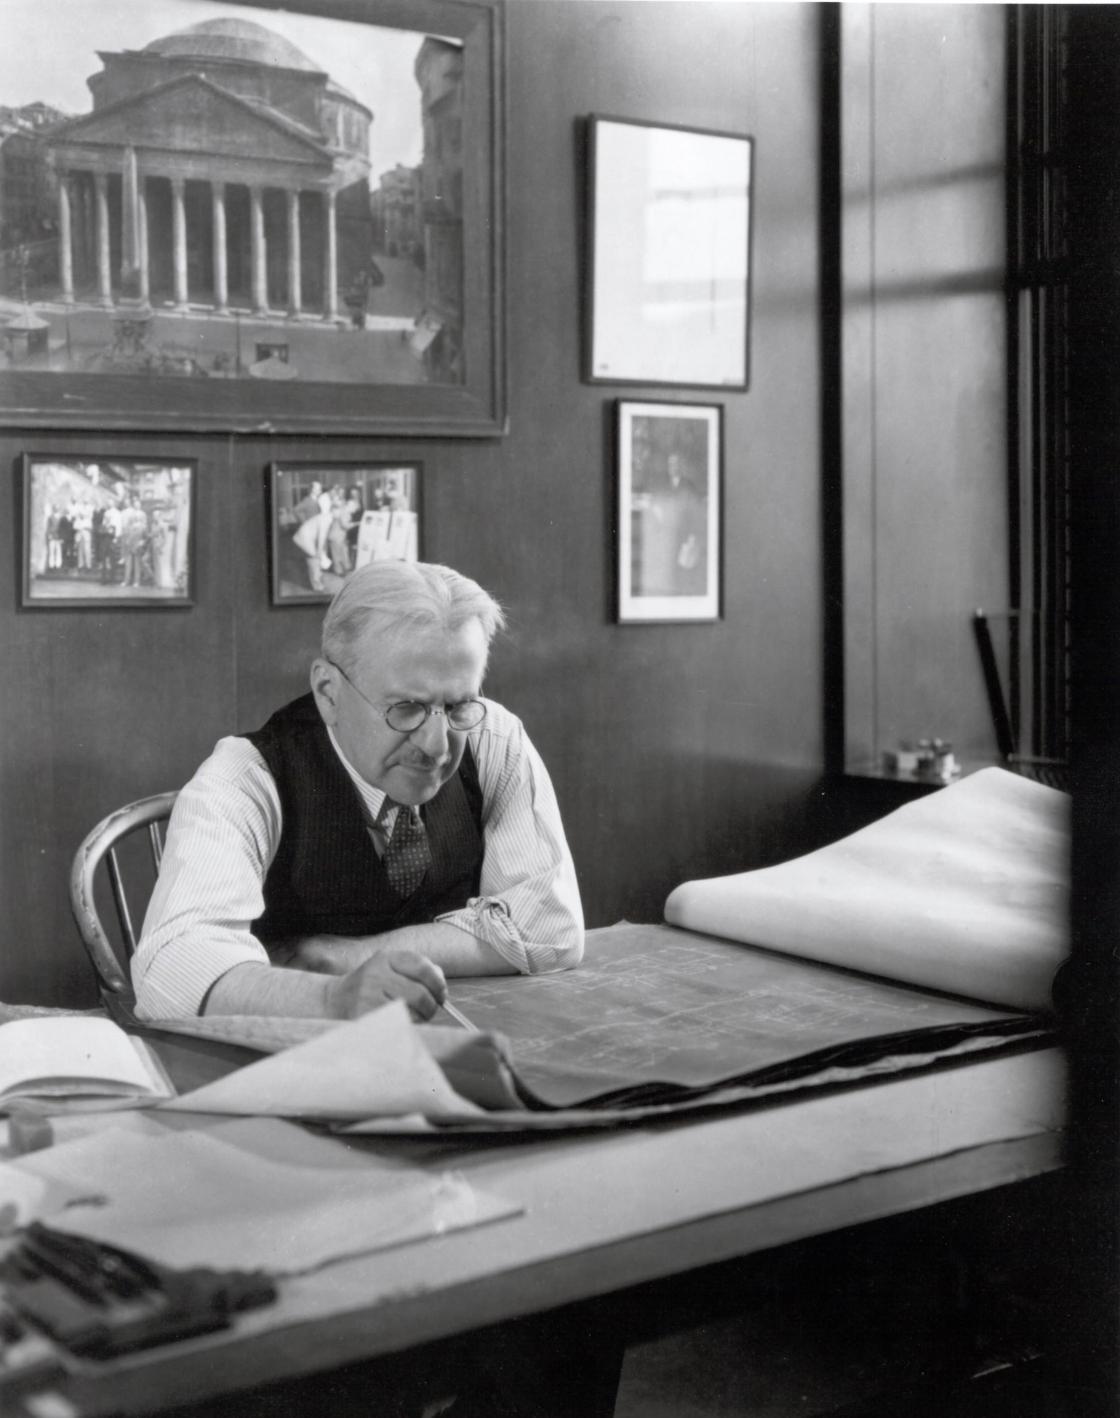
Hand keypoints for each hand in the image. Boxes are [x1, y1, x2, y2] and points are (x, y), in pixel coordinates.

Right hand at [327, 950, 446, 1021]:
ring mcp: (367, 996)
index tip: (441, 993)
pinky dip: (406, 1026)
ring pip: (410, 1012)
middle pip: (419, 993)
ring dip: (421, 1018)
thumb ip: (415, 970)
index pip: (422, 966)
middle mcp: (375, 974)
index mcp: (385, 958)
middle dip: (431, 1005)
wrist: (333, 999)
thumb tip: (439, 979)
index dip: (437, 982)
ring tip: (417, 1017)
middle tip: (432, 1010)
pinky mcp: (364, 1016)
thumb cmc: (370, 986)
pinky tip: (403, 1024)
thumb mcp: (389, 968)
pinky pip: (397, 1024)